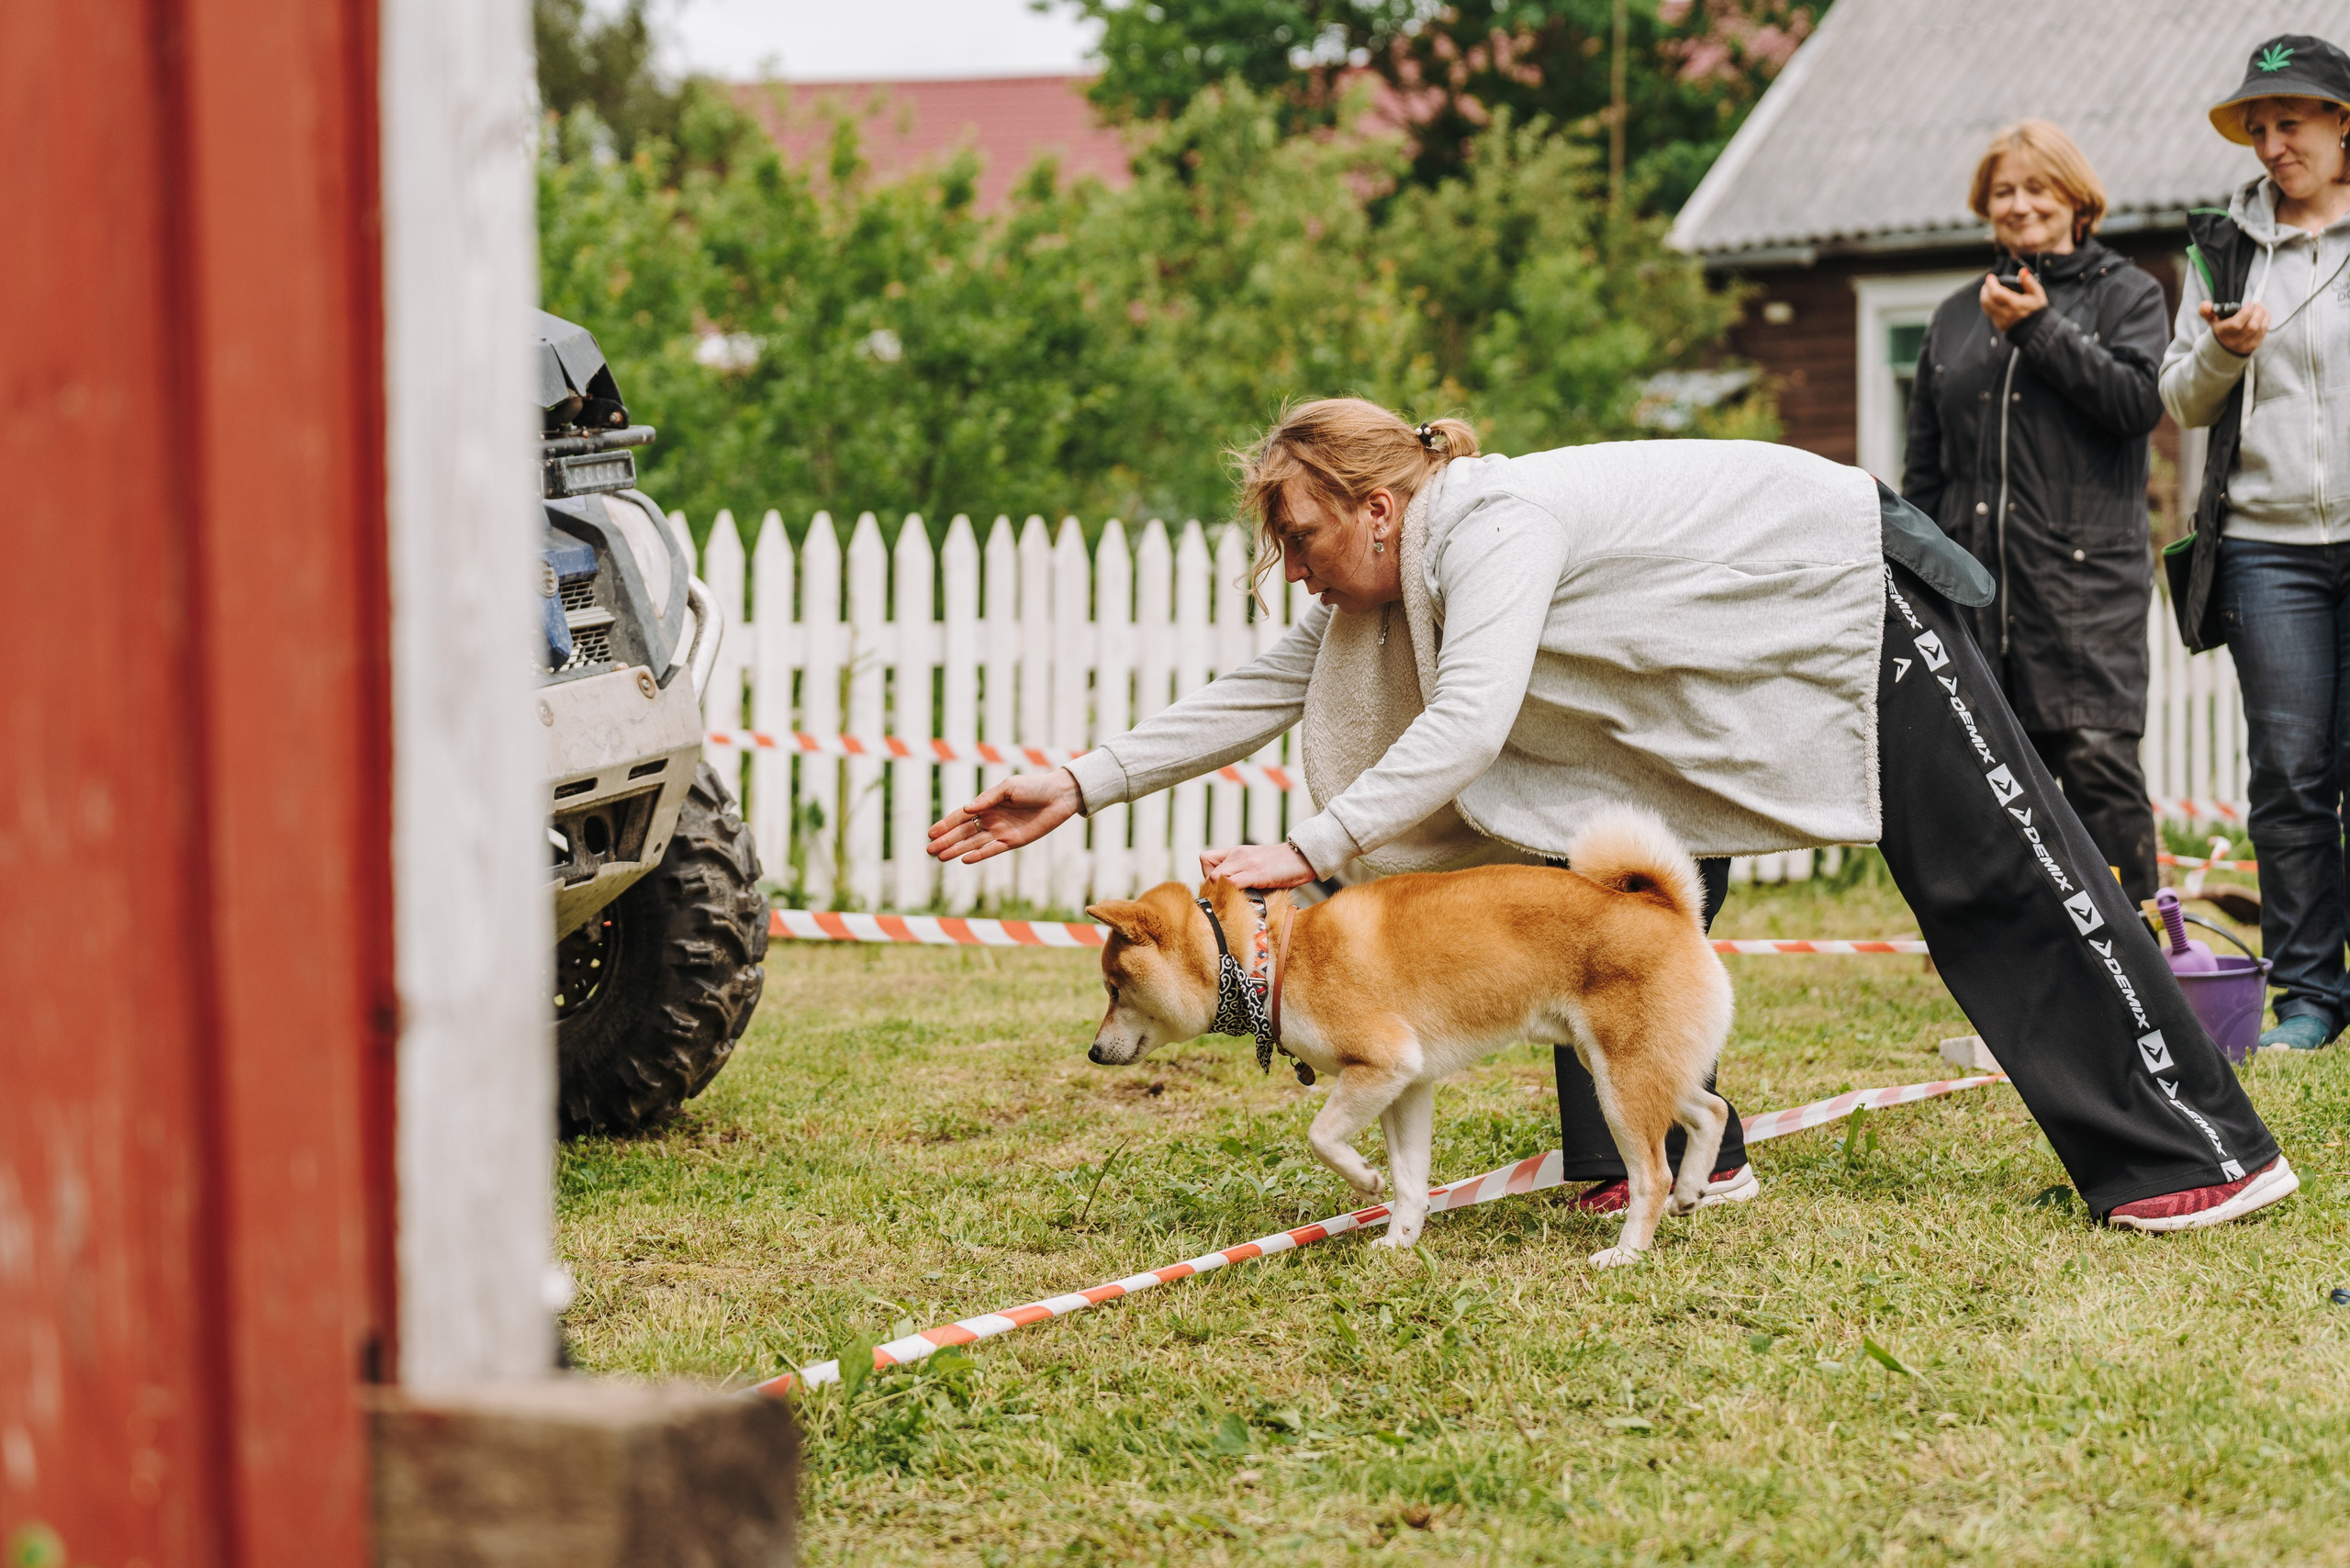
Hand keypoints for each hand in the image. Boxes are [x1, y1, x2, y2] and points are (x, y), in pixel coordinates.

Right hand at [927, 769, 1080, 864]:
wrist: (1059, 796)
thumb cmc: (1034, 787)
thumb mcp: (1009, 787)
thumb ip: (988, 799)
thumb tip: (967, 808)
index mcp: (987, 804)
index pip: (961, 816)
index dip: (945, 824)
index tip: (930, 833)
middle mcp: (991, 819)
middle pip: (963, 832)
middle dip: (946, 841)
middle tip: (929, 850)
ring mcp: (1001, 832)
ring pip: (974, 843)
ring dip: (957, 850)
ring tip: (940, 857)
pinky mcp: (1013, 842)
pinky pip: (993, 850)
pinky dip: (979, 855)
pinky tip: (965, 859)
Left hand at [1198, 841, 1316, 889]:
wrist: (1304, 857)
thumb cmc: (1283, 865)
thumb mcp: (1257, 864)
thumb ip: (1243, 874)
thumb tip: (1233, 894)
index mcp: (1236, 852)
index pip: (1205, 860)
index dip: (1208, 876)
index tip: (1220, 888)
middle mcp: (1238, 855)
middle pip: (1208, 873)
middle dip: (1214, 890)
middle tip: (1228, 900)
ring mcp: (1246, 863)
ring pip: (1216, 878)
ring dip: (1222, 893)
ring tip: (1235, 902)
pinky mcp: (1256, 872)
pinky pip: (1233, 883)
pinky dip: (1233, 894)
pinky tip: (1244, 900)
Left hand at [1978, 266, 2046, 332]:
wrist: (2036, 329)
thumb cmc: (2037, 310)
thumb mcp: (2038, 294)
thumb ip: (2029, 282)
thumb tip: (2022, 271)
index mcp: (2015, 305)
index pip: (1996, 293)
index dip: (1990, 284)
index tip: (1990, 277)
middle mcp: (2006, 313)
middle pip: (1987, 299)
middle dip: (1985, 289)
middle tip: (1989, 282)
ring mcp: (2001, 320)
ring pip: (1986, 306)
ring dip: (1985, 296)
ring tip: (1989, 289)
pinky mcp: (1998, 324)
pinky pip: (1989, 312)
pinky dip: (1988, 303)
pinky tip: (1992, 299)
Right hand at [2204, 299, 2269, 357]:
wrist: (2225, 346)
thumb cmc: (2220, 328)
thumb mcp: (2211, 319)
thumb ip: (2205, 311)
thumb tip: (2205, 305)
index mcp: (2222, 333)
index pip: (2236, 324)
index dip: (2246, 312)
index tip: (2249, 304)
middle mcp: (2234, 341)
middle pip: (2251, 327)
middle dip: (2258, 312)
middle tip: (2257, 304)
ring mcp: (2245, 344)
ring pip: (2260, 328)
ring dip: (2263, 315)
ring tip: (2260, 307)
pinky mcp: (2254, 345)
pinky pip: (2264, 331)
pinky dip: (2266, 320)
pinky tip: (2263, 314)